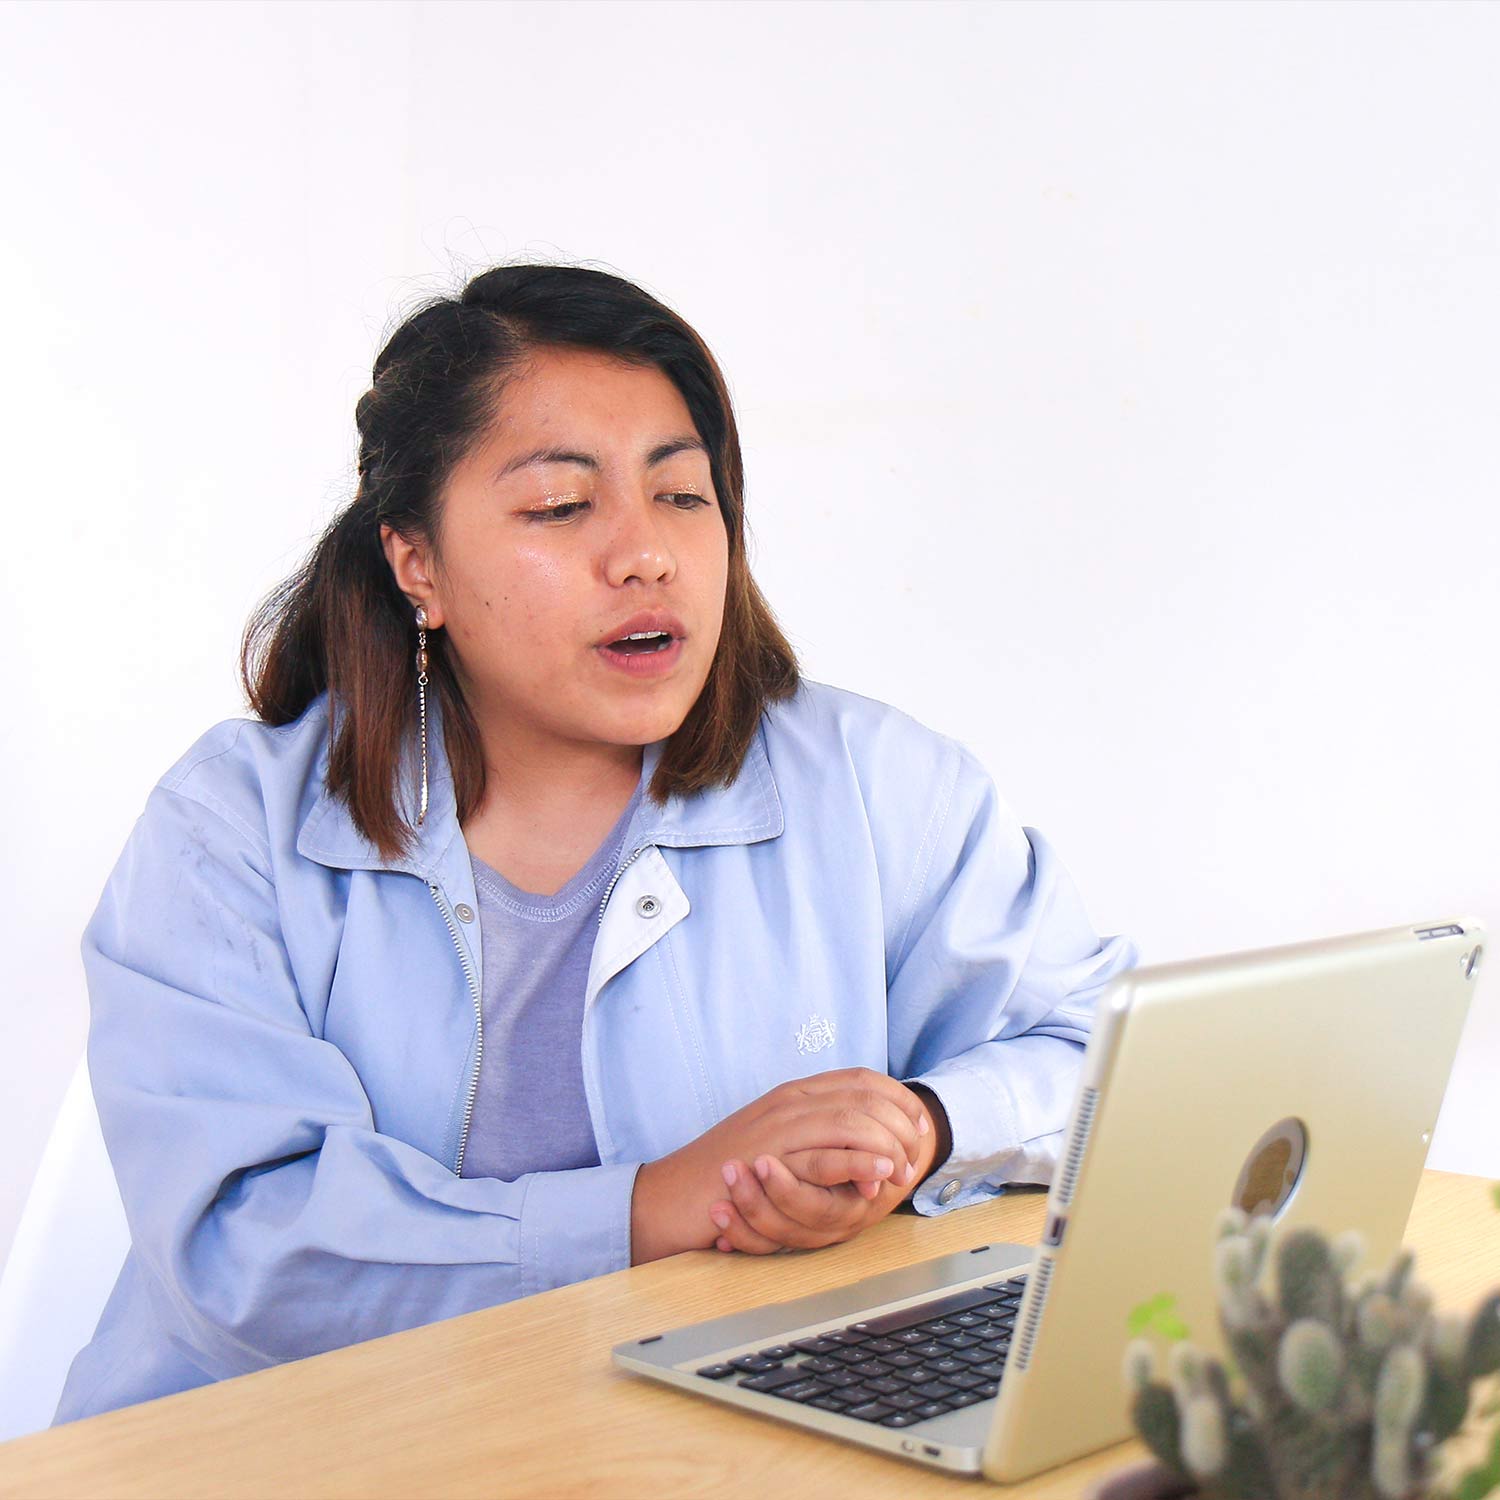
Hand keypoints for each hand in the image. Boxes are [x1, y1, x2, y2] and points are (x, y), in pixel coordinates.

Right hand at [630, 1068, 929, 1264]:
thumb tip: (859, 1144)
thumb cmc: (723, 1175)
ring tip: (903, 1170)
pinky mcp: (773, 1159)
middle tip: (916, 1156)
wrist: (673, 1195)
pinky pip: (828, 1155)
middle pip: (867, 1095)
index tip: (919, 1124)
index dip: (899, 1098)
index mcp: (793, 1094)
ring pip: (855, 1120)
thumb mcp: (775, 1142)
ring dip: (889, 1145)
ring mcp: (781, 1128)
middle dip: (903, 1124)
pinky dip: (862, 1163)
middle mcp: (790, 1102)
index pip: (861, 1079)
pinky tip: (880, 1176)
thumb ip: (811, 1135)